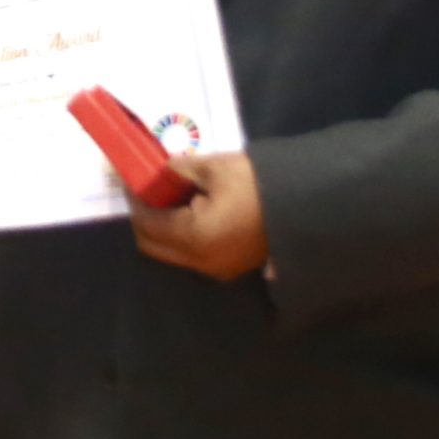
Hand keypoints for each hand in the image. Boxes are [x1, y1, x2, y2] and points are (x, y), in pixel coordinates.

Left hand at [126, 151, 268, 280]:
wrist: (308, 206)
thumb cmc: (259, 185)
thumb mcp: (215, 168)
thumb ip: (178, 171)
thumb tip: (159, 172)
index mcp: (193, 238)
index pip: (147, 224)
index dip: (135, 201)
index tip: (131, 179)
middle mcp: (200, 262)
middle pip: (153, 245)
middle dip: (144, 217)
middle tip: (146, 189)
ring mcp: (216, 269)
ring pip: (172, 253)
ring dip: (163, 227)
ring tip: (169, 196)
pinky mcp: (230, 267)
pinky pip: (192, 254)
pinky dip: (182, 235)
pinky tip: (191, 208)